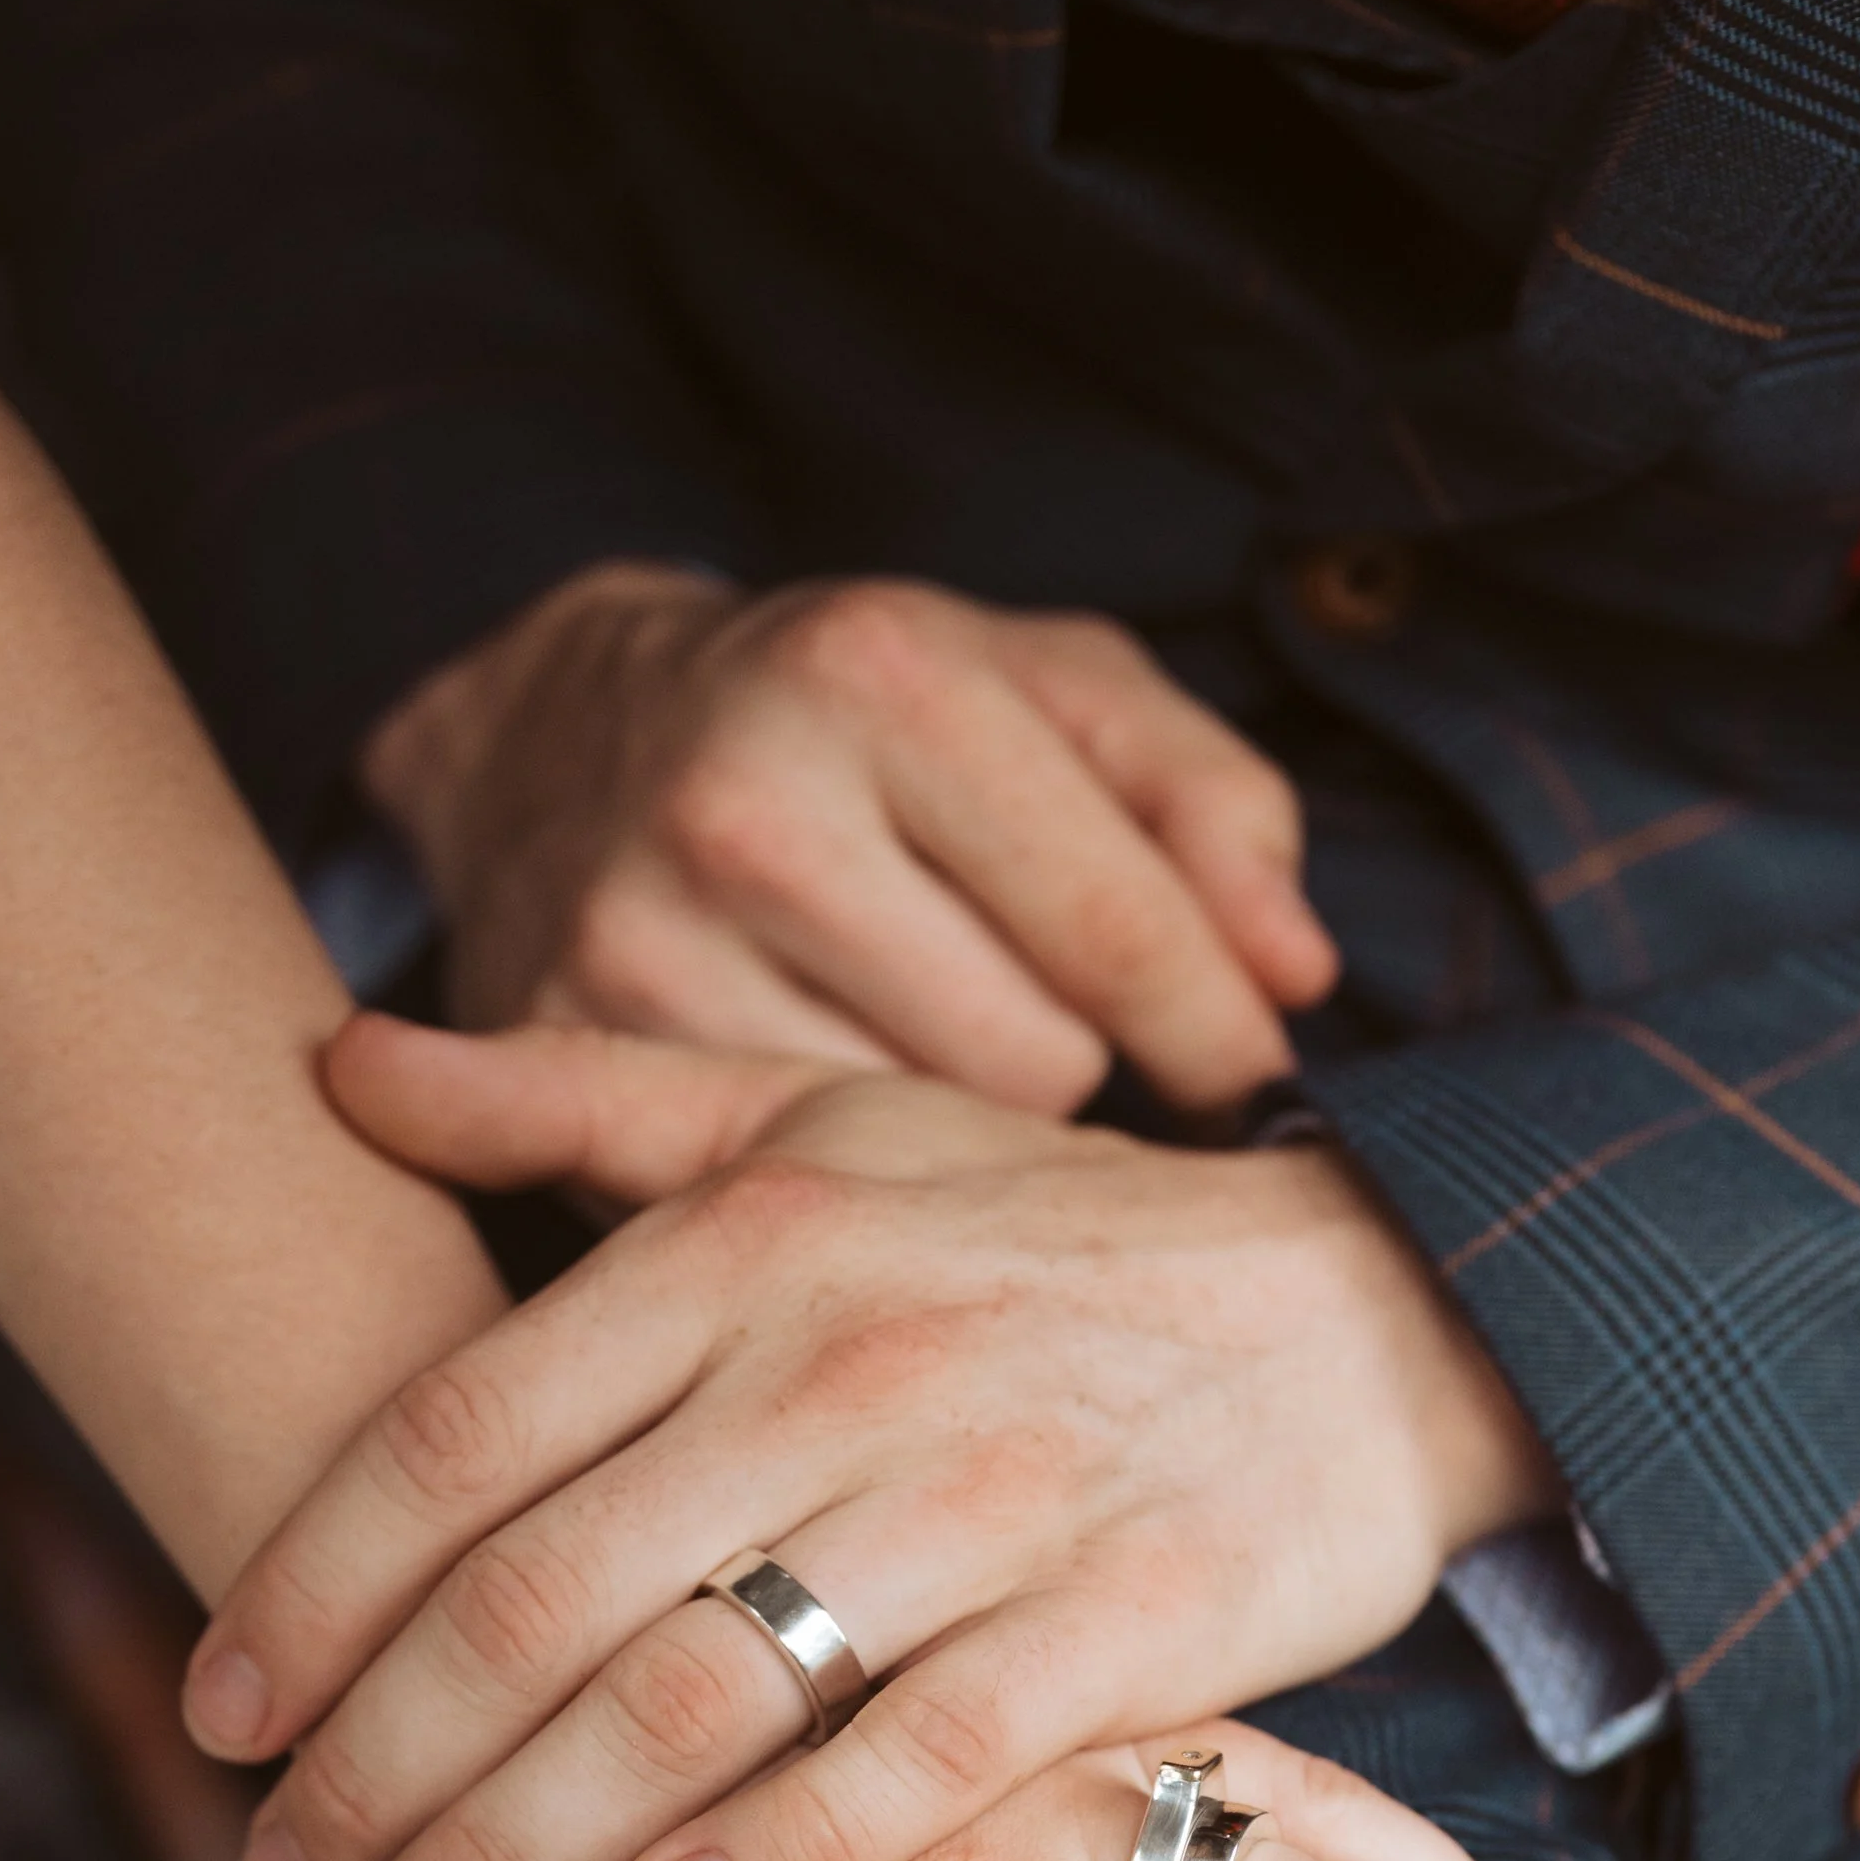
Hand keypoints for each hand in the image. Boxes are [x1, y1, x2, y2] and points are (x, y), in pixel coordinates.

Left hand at [188, 1028, 1561, 1860]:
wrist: (1376, 1308)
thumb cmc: (1049, 1239)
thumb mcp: (817, 1127)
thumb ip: (568, 1099)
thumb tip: (328, 1056)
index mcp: (744, 1242)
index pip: (458, 1433)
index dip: (308, 1585)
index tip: (217, 1713)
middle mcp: (846, 1357)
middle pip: (538, 1595)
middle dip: (375, 1769)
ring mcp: (994, 1488)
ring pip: (694, 1697)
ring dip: (517, 1855)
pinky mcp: (1130, 1614)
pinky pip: (921, 1758)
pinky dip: (781, 1854)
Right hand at [359, 564, 1337, 1115]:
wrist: (563, 738)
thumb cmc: (864, 724)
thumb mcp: (1052, 692)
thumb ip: (1210, 804)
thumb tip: (1296, 977)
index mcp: (884, 677)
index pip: (1121, 929)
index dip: (1218, 1031)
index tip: (1251, 1078)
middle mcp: (746, 805)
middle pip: (1032, 1065)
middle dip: (1066, 1059)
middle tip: (1026, 1014)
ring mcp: (639, 938)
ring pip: (918, 1145)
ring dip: (954, 1119)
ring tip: (916, 1037)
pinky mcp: (570, 1052)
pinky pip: (790, 1183)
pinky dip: (834, 1160)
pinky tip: (823, 1084)